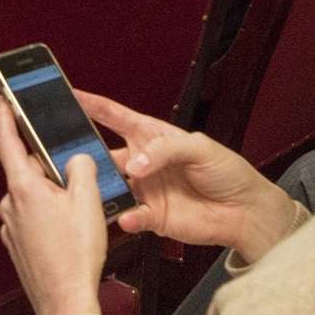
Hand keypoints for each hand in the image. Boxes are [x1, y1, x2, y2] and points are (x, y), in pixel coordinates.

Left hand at [0, 99, 110, 314]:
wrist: (65, 302)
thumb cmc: (75, 255)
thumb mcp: (89, 201)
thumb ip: (83, 169)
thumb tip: (77, 160)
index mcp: (24, 188)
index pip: (7, 142)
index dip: (5, 117)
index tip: (3, 100)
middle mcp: (11, 205)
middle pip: (28, 171)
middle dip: (50, 168)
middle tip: (75, 175)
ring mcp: (11, 227)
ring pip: (32, 197)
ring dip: (52, 196)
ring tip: (79, 212)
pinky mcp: (17, 245)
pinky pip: (32, 219)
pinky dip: (49, 217)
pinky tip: (70, 232)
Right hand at [76, 90, 294, 261]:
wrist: (245, 211)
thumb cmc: (227, 171)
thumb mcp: (200, 147)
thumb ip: (165, 150)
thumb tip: (135, 164)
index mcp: (153, 137)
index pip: (116, 117)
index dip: (93, 106)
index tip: (69, 96)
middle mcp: (144, 163)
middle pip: (106, 155)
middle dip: (86, 154)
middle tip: (71, 157)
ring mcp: (146, 191)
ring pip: (112, 188)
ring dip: (101, 189)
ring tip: (93, 189)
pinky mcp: (152, 217)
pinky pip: (130, 217)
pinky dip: (125, 217)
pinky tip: (127, 216)